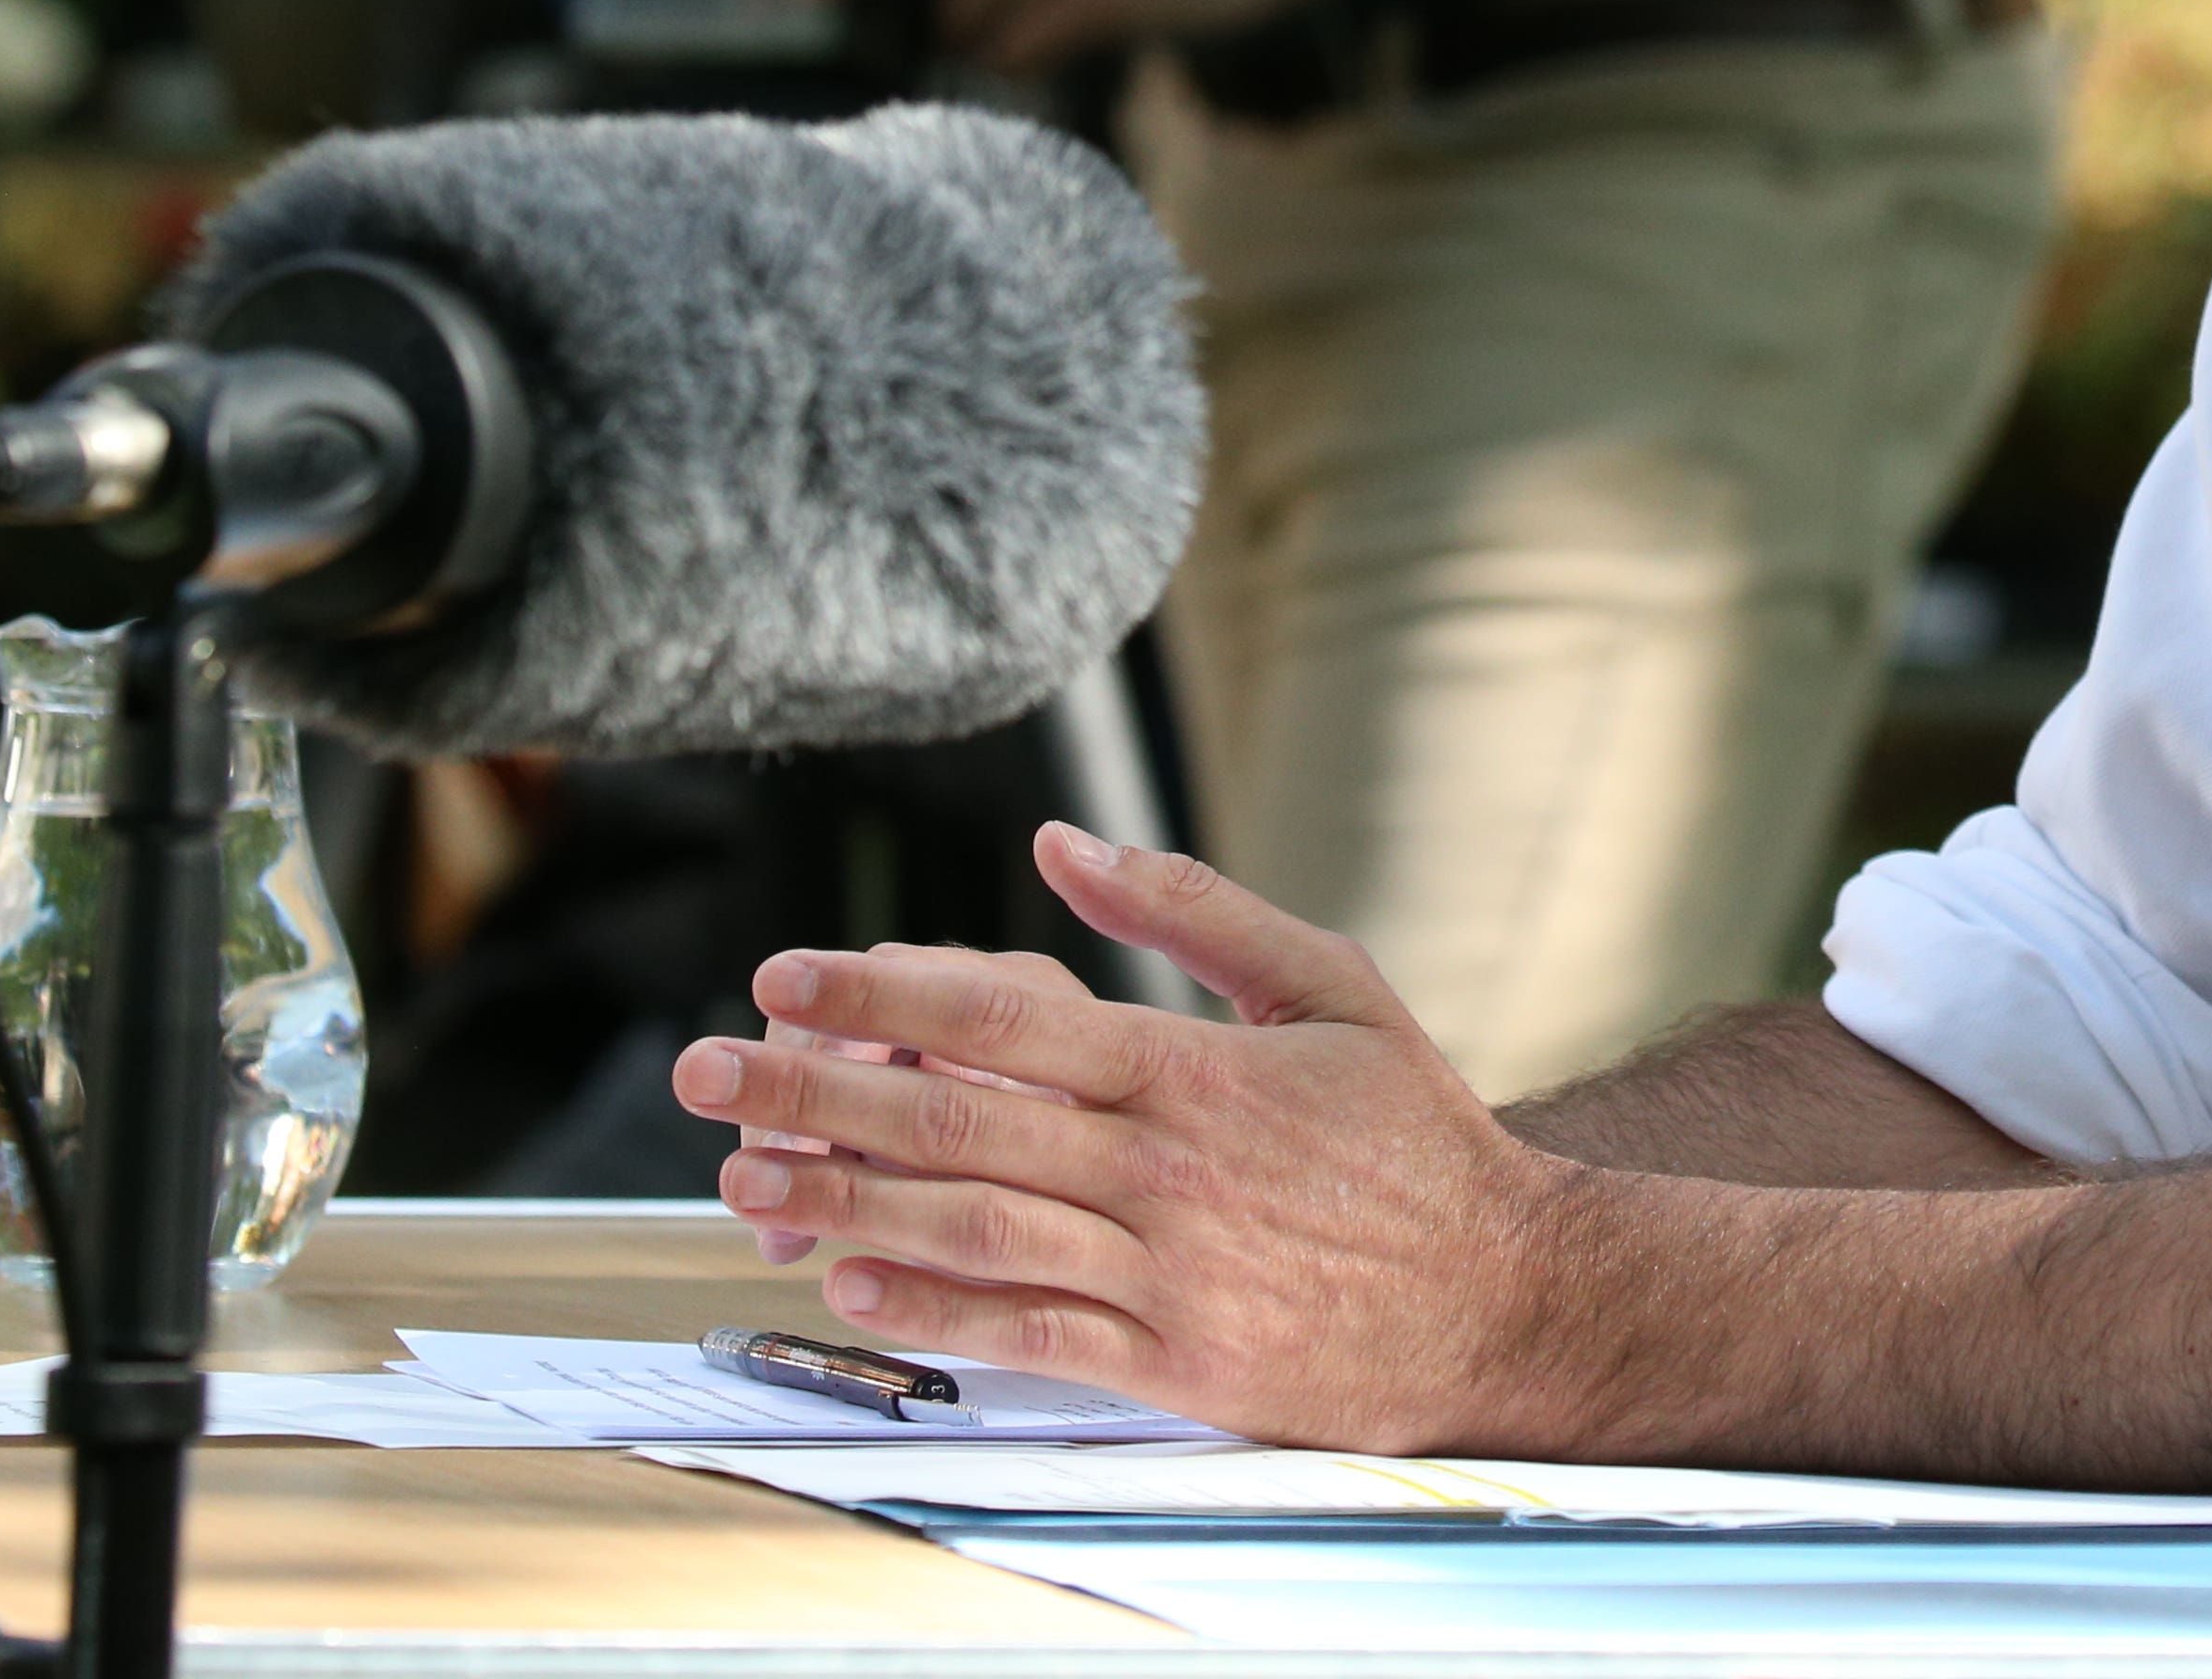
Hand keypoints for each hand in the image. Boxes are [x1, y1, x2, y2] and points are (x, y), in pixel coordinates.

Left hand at [670, 828, 1581, 1450]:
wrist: (1509, 1297)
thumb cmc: (1416, 1137)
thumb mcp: (1331, 986)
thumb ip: (1193, 909)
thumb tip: (1063, 845)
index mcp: (1194, 1067)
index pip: (1003, 1016)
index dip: (879, 991)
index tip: (783, 973)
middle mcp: (1168, 1168)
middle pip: (956, 1119)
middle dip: (813, 1088)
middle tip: (702, 1067)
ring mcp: (1168, 1271)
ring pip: (974, 1227)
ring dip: (843, 1200)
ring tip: (741, 1175)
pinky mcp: (1175, 1364)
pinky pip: (1028, 1333)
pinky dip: (932, 1309)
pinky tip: (851, 1283)